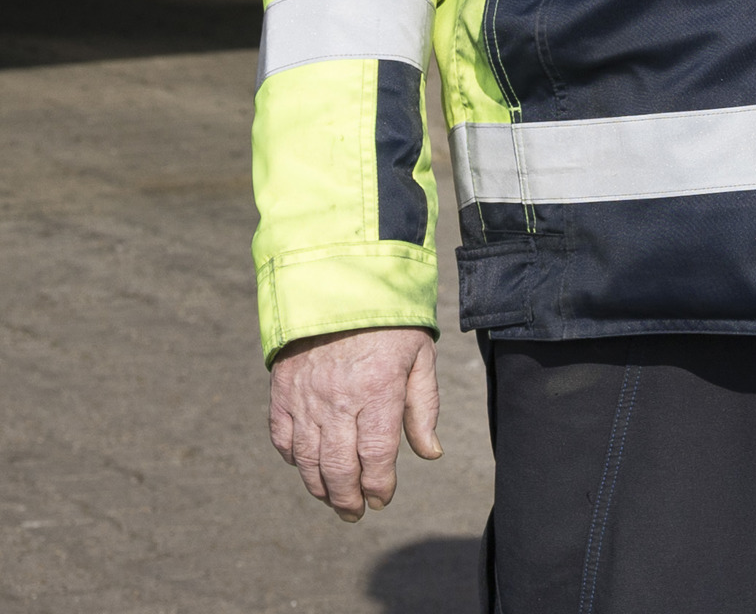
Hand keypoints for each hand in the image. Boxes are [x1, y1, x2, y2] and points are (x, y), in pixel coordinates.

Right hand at [264, 326, 440, 520]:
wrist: (338, 285)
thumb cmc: (389, 322)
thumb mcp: (420, 357)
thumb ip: (424, 408)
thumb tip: (430, 453)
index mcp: (377, 392)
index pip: (376, 456)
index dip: (379, 485)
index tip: (382, 499)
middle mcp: (338, 401)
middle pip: (338, 467)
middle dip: (348, 498)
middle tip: (355, 513)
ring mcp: (304, 399)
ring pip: (307, 460)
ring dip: (320, 487)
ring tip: (334, 500)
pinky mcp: (281, 393)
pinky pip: (282, 439)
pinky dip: (293, 459)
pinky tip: (306, 468)